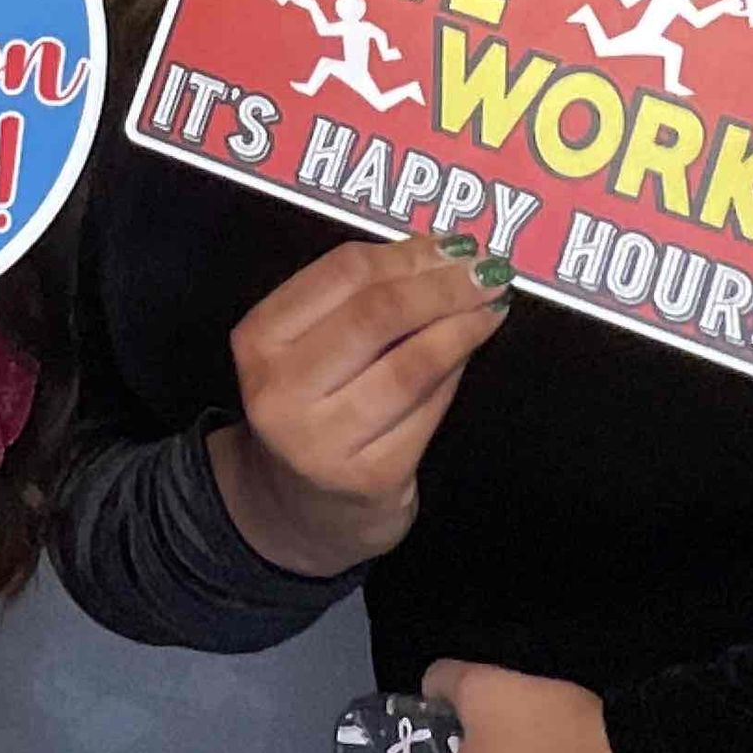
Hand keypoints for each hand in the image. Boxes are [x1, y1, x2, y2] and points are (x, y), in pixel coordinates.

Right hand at [207, 239, 508, 577]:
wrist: (300, 509)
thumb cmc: (312, 406)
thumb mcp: (309, 345)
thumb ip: (360, 297)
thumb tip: (441, 252)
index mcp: (259, 340)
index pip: (343, 273)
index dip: (408, 252)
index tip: (455, 244)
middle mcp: (281, 391)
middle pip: (378, 315)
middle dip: (443, 285)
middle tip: (488, 270)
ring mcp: (324, 441)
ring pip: (410, 364)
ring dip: (462, 327)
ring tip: (494, 305)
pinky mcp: (369, 479)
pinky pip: (427, 410)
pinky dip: (456, 371)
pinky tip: (473, 349)